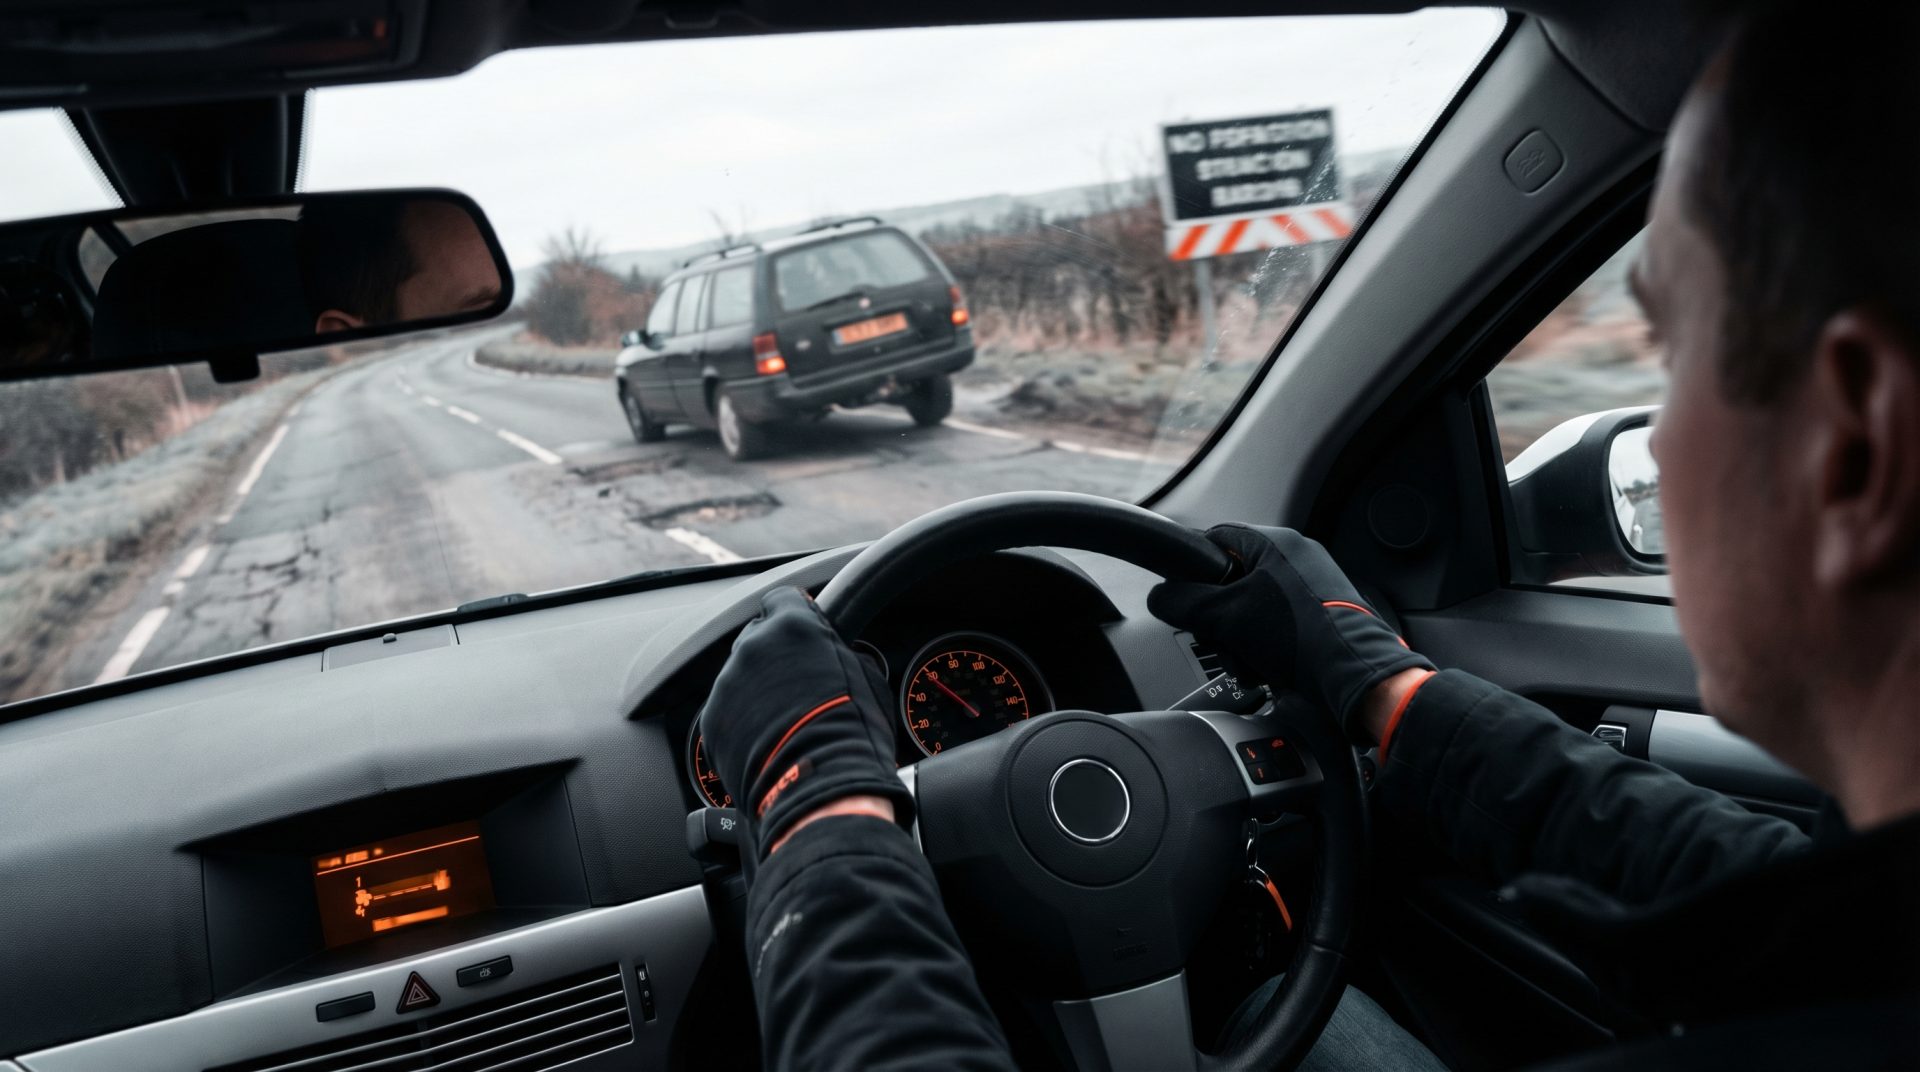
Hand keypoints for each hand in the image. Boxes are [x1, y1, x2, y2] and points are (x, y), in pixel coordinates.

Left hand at [698, 587, 912, 863]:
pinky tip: (767, 743)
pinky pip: (725, 714)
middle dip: (773, 655)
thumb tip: (837, 656)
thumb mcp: (866, 677)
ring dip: (756, 692)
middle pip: (755, 637)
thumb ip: (839, 653)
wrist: (821, 788)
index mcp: (791, 627)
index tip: (802, 631)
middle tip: (798, 684)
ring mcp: (726, 686)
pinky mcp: (712, 724)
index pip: (782, 598)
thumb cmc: (854, 733)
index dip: (794, 615)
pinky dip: (741, 724)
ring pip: (739, 679)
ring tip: (784, 722)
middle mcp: (751, 648)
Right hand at [1148, 524, 1433, 741]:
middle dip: (1221, 618)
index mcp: (1274, 542)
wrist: (1351, 675)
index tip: (1184, 598)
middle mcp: (1296, 557)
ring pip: (1253, 607)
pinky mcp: (1322, 614)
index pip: (1214, 541)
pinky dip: (1266, 647)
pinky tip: (1268, 667)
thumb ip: (1183, 601)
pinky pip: (1278, 625)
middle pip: (1232, 580)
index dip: (1192, 572)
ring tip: (1250, 659)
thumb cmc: (1299, 636)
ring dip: (1242, 639)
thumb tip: (1161, 597)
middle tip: (1221, 638)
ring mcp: (1312, 586)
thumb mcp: (1224, 616)